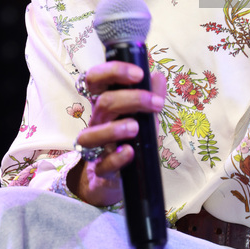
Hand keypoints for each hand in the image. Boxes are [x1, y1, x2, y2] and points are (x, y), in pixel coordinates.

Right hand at [67, 62, 166, 206]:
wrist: (117, 177)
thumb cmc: (131, 139)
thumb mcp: (145, 116)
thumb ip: (152, 96)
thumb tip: (157, 76)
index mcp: (105, 104)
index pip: (95, 79)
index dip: (113, 71)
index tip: (138, 73)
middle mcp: (97, 122)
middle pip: (102, 102)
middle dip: (132, 98)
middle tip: (156, 103)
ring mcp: (96, 147)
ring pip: (92, 134)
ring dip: (114, 128)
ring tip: (135, 127)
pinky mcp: (101, 170)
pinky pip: (103, 164)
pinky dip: (117, 158)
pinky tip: (130, 152)